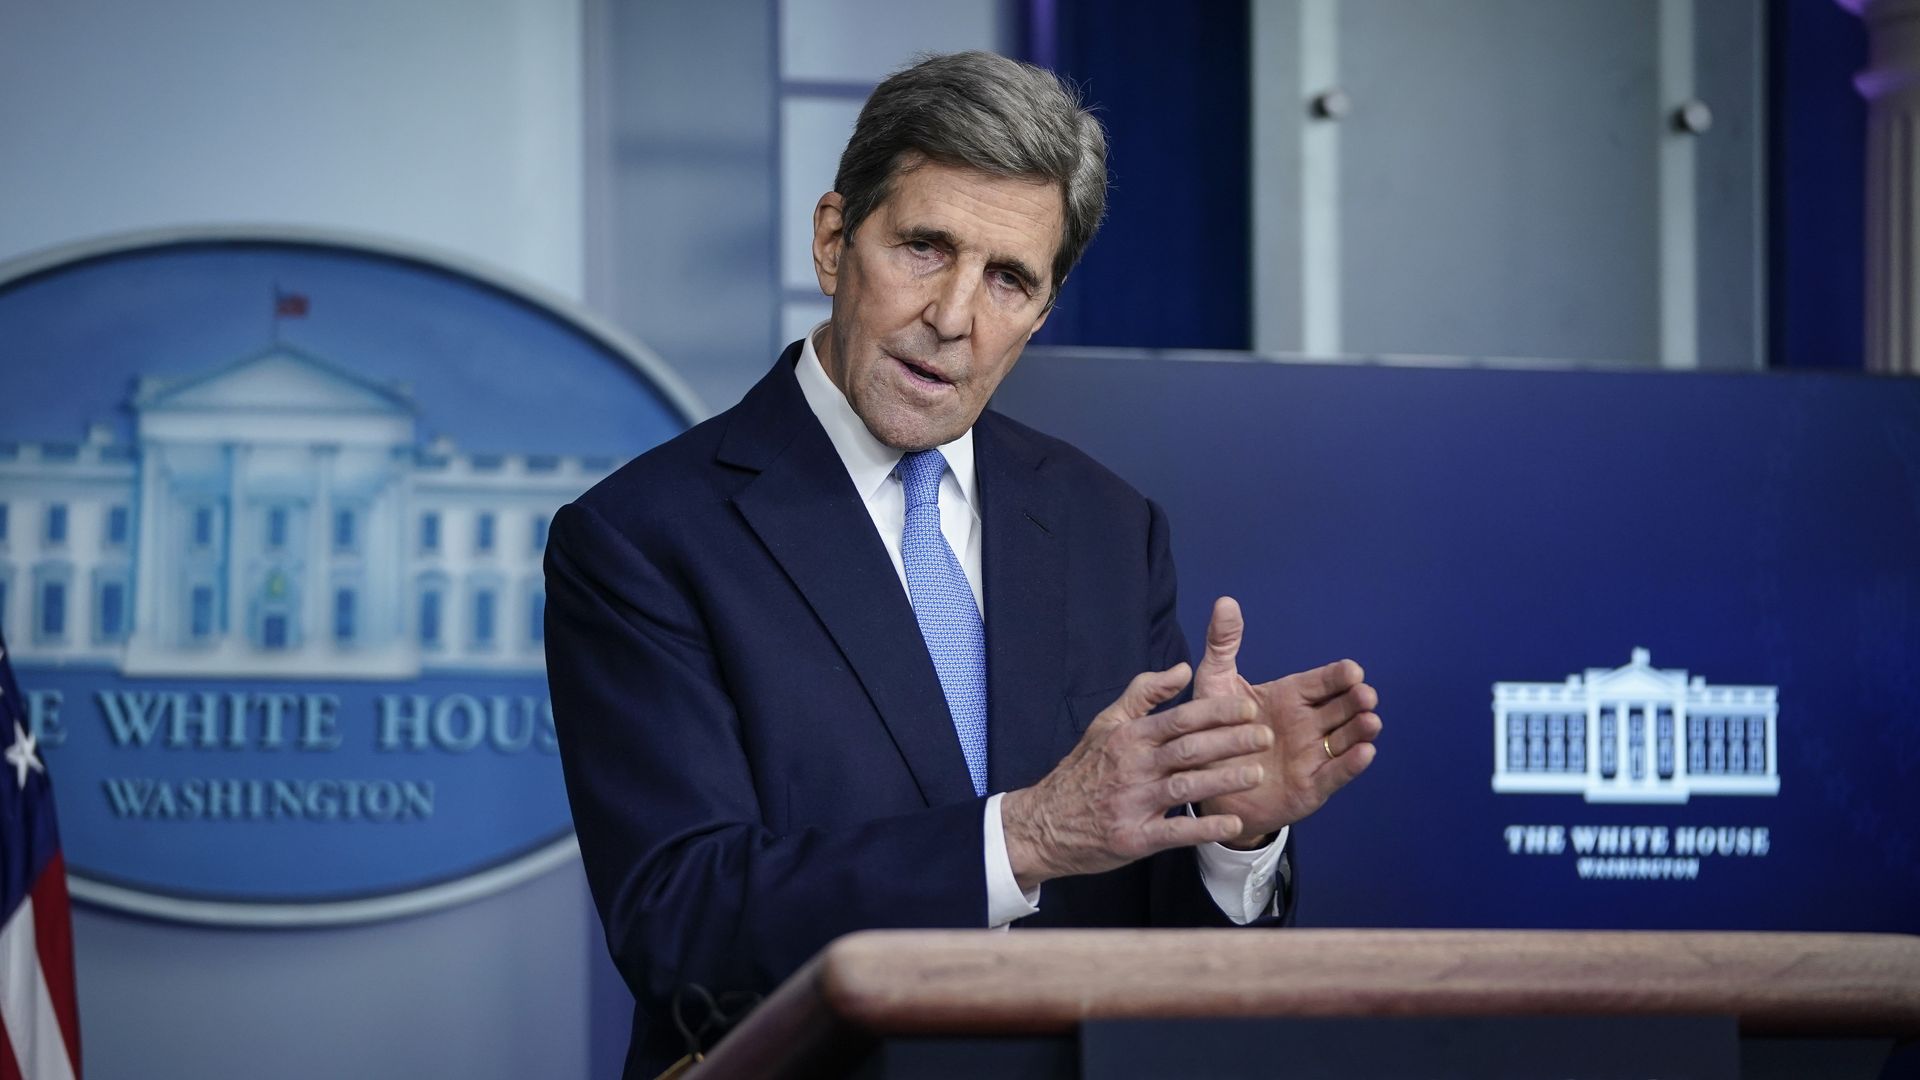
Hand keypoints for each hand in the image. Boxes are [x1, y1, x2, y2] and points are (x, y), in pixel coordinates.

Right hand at [1001, 663, 1274, 891]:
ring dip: (1223, 779)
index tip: (1249, 707)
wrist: (1045, 823)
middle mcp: (1132, 767)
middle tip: (1265, 736)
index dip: (1217, 711)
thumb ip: (1144, 694)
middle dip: (1230, 741)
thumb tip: (1182, 668)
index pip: (1180, 718)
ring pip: (1185, 786)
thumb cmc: (1084, 771)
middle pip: (1188, 749)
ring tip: (1256, 774)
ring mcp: (1132, 803)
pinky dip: (1204, 828)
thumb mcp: (1106, 724)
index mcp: (1129, 737)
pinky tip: (1233, 823)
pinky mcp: (1134, 838)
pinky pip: (1174, 831)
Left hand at [1193, 597, 1380, 845]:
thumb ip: (1223, 644)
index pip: (1322, 682)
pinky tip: (1365, 753)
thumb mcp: (1214, 684)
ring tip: (1371, 722)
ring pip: (1345, 740)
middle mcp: (1307, 724)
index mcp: (1290, 697)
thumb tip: (1225, 601)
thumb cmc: (1212, 729)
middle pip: (1342, 708)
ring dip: (1361, 730)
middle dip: (1357, 700)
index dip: (1338, 676)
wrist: (1203, 782)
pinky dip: (1351, 764)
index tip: (1351, 670)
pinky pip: (1335, 774)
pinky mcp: (1310, 787)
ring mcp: (1312, 755)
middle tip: (1365, 695)